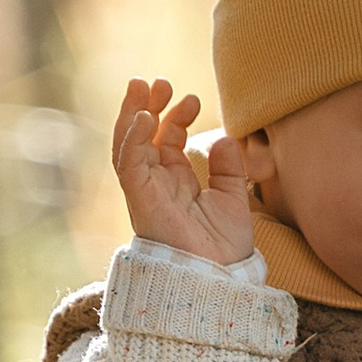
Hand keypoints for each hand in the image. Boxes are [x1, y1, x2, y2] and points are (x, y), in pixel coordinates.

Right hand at [111, 76, 256, 264]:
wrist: (219, 280)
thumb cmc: (224, 250)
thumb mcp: (233, 201)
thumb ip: (229, 169)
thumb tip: (226, 138)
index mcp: (176, 185)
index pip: (166, 142)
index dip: (177, 116)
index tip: (194, 98)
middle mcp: (156, 186)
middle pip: (142, 138)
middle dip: (148, 106)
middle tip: (159, 81)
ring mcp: (146, 193)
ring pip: (128, 145)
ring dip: (133, 114)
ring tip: (143, 85)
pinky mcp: (141, 201)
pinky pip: (128, 164)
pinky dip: (133, 138)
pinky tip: (146, 116)